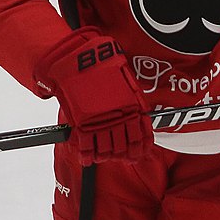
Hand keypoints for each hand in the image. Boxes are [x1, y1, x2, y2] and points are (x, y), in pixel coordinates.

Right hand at [33, 28, 150, 165]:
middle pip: (124, 145)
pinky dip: (86, 155)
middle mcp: (118, 117)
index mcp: (132, 107)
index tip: (139, 154)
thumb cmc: (104, 66)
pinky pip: (86, 145)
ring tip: (105, 158)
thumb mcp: (126, 81)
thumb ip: (133, 100)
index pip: (140, 135)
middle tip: (123, 158)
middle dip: (124, 155)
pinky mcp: (81, 123)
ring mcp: (100, 121)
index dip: (140, 148)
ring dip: (106, 156)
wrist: (79, 60)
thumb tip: (138, 117)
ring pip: (106, 149)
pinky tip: (87, 159)